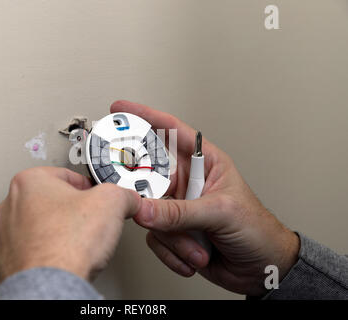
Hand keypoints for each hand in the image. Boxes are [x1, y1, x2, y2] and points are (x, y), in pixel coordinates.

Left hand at [0, 167, 140, 289]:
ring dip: (57, 232)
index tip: (99, 199)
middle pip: (51, 201)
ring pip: (39, 226)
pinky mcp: (4, 261)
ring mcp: (3, 235)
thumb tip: (128, 199)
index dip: (90, 188)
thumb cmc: (66, 246)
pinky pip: (30, 251)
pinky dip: (45, 254)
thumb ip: (121, 193)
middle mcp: (10, 205)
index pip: (68, 175)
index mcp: (30, 182)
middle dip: (72, 211)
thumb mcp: (111, 202)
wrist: (49, 287)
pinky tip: (61, 259)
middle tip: (89, 223)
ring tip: (75, 243)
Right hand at [111, 100, 298, 295]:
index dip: (145, 117)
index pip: (171, 132)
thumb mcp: (221, 213)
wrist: (262, 268)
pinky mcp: (173, 232)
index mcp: (204, 163)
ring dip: (173, 237)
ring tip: (198, 246)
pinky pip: (155, 237)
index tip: (120, 110)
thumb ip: (180, 212)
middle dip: (150, 200)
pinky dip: (172, 252)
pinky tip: (193, 256)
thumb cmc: (256, 229)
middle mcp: (187, 183)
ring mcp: (178, 208)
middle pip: (149, 179)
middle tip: (145, 207)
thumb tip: (144, 210)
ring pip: (150, 214)